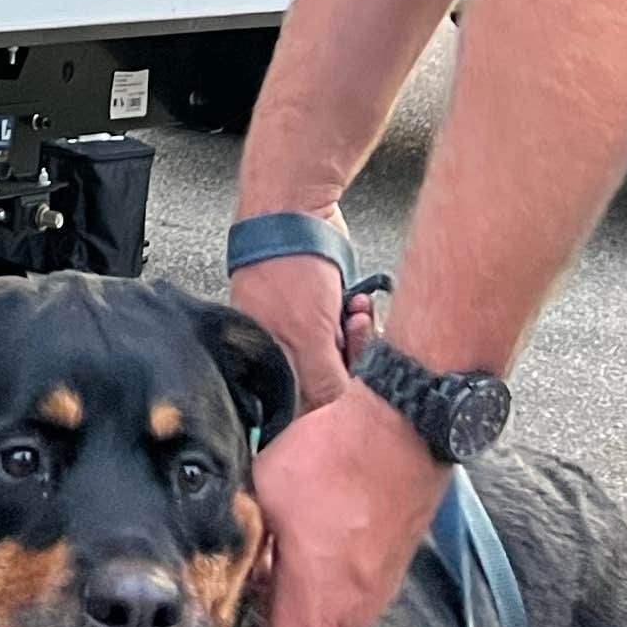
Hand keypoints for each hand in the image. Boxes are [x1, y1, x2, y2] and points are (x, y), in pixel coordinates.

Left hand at [219, 377, 447, 626]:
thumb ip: (238, 544)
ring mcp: (371, 598)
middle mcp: (348, 618)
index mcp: (314, 613)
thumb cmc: (337, 460)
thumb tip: (219, 565)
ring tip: (247, 588)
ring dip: (283, 620)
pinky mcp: (383, 574)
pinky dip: (307, 597)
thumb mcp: (261, 500)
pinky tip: (285, 558)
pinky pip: (337, 603)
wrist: (406, 428)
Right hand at [224, 248, 378, 413]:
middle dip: (351, 361)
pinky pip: (347, 332)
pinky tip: (358, 302)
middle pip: (326, 382)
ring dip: (359, 338)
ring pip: (342, 357)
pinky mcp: (320, 311)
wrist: (297, 211)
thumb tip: (331, 415)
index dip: (331, 397)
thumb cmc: (287, 266)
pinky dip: (359, 319)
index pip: (302, 405)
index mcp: (267, 363)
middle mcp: (282, 351)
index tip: (350, 381)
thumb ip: (320, 382)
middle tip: (354, 336)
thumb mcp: (307, 334)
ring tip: (356, 313)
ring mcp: (301, 330)